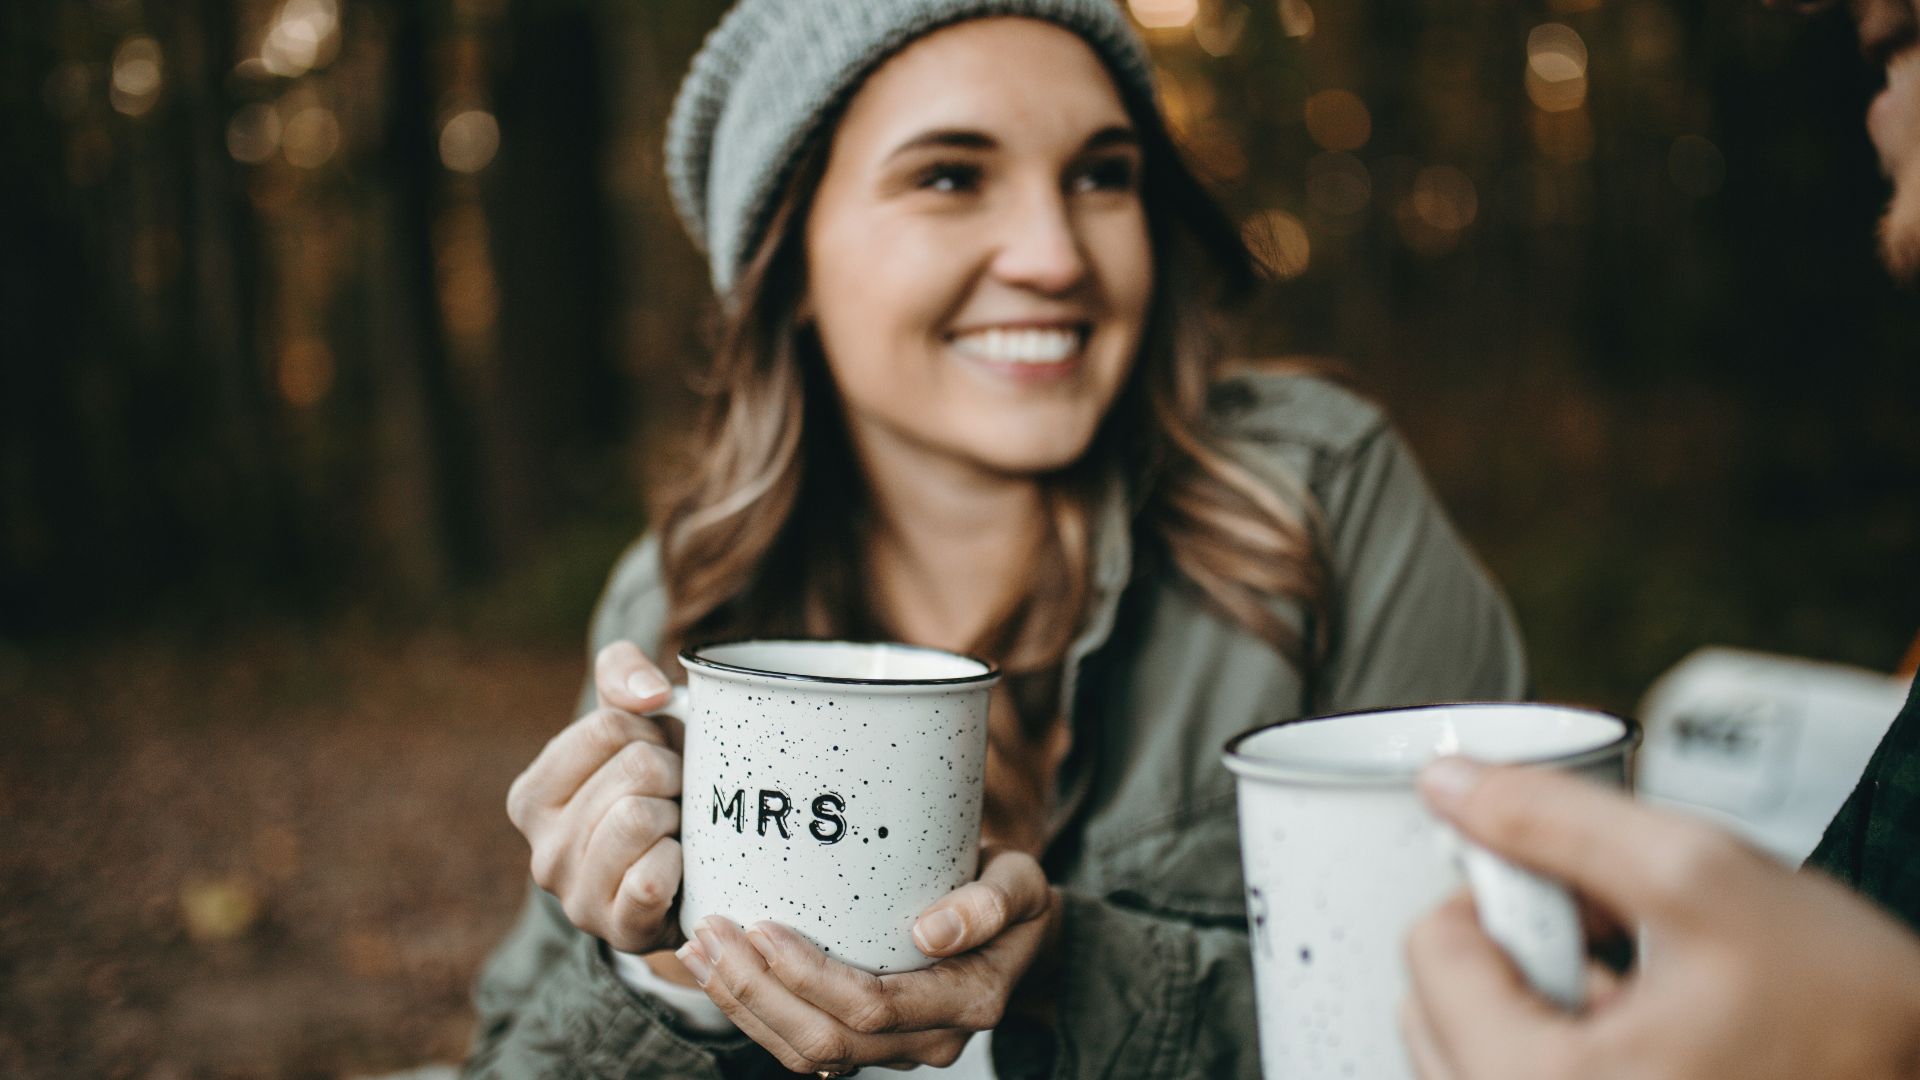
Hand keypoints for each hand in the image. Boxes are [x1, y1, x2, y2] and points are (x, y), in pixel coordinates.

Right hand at [505, 641, 685, 952]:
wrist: (685, 873)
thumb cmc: (654, 786)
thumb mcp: (631, 718)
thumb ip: (622, 673)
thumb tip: (650, 695)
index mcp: (531, 797)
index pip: (608, 727)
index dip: (652, 730)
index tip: (656, 754)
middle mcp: (542, 851)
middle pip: (635, 770)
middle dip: (673, 772)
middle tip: (674, 795)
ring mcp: (577, 899)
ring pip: (642, 818)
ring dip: (679, 814)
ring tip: (677, 827)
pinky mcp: (619, 933)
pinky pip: (650, 880)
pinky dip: (679, 862)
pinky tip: (679, 865)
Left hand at [673, 849, 1059, 1073]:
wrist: (1020, 936)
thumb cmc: (1014, 897)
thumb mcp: (1022, 883)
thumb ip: (991, 902)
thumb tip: (931, 932)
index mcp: (967, 1002)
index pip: (873, 1007)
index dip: (810, 976)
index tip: (762, 927)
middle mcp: (929, 1040)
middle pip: (827, 1040)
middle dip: (756, 992)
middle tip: (709, 935)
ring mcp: (895, 1049)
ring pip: (806, 1054)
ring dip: (743, 1006)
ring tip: (697, 952)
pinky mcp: (866, 1040)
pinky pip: (802, 1044)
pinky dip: (752, 1012)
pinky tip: (716, 971)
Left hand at [1402, 759, 1919, 1079]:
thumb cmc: (1849, 1011)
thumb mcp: (1698, 875)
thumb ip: (1553, 819)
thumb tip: (1451, 785)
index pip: (1430, 951)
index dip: (1503, 892)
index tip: (1571, 891)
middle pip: (1435, 1006)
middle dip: (1520, 956)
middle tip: (1616, 946)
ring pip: (1473, 1048)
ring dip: (1541, 1002)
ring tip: (1643, 996)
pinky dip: (1565, 1047)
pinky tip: (1649, 1035)